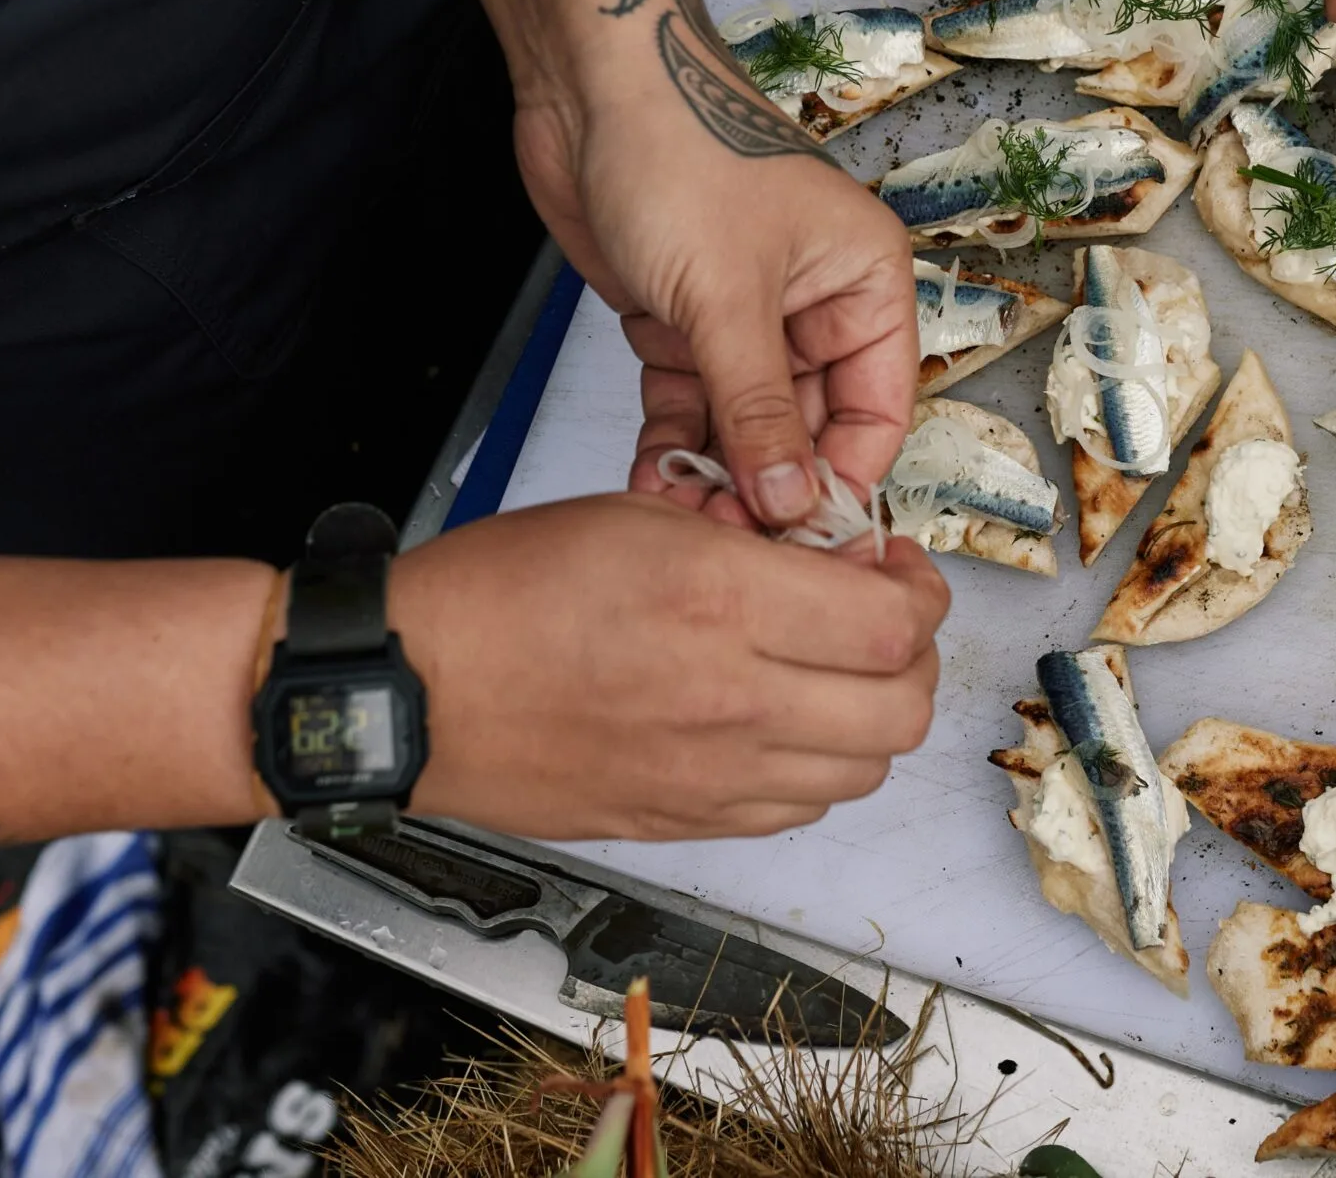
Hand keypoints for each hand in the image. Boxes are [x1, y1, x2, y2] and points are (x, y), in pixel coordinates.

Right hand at [395, 492, 947, 837]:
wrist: (418, 689)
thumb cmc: (505, 592)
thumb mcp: (640, 513)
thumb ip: (751, 539)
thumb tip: (831, 560)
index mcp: (722, 602)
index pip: (893, 622)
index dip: (918, 592)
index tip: (895, 567)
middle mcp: (732, 699)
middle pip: (903, 710)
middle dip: (913, 657)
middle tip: (882, 618)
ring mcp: (712, 775)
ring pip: (865, 771)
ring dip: (871, 715)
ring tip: (834, 670)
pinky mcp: (685, 823)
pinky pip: (798, 809)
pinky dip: (815, 766)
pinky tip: (780, 719)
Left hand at [514, 64, 917, 535]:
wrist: (586, 85)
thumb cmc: (679, 151)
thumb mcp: (727, 296)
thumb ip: (759, 409)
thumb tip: (792, 505)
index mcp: (864, 281)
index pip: (877, 411)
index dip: (841, 479)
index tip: (800, 542)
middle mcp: (816, 301)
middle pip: (811, 426)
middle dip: (767, 485)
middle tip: (724, 540)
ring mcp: (745, 313)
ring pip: (745, 422)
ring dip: (714, 472)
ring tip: (679, 518)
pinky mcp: (683, 318)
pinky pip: (692, 403)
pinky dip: (672, 441)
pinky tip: (649, 482)